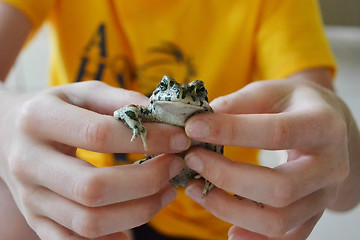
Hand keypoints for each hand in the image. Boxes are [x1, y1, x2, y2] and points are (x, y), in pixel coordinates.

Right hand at [0, 81, 189, 238]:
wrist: (7, 131)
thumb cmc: (55, 108)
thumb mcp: (82, 92)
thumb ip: (120, 100)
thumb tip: (164, 117)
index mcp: (39, 120)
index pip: (100, 135)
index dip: (149, 139)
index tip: (180, 139)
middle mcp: (28, 163)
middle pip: (93, 188)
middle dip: (146, 181)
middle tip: (175, 167)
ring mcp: (30, 198)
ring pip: (89, 222)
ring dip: (140, 211)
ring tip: (167, 191)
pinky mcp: (36, 220)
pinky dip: (113, 238)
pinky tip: (138, 218)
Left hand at [183, 78, 349, 238]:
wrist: (329, 126)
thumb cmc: (295, 106)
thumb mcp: (273, 91)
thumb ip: (241, 102)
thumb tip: (202, 118)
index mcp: (323, 125)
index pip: (277, 133)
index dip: (231, 131)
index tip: (193, 127)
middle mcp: (331, 166)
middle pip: (279, 188)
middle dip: (226, 176)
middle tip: (193, 160)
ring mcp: (323, 195)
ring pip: (279, 220)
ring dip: (229, 209)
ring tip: (196, 190)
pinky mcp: (313, 214)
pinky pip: (286, 238)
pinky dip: (255, 238)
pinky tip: (229, 230)